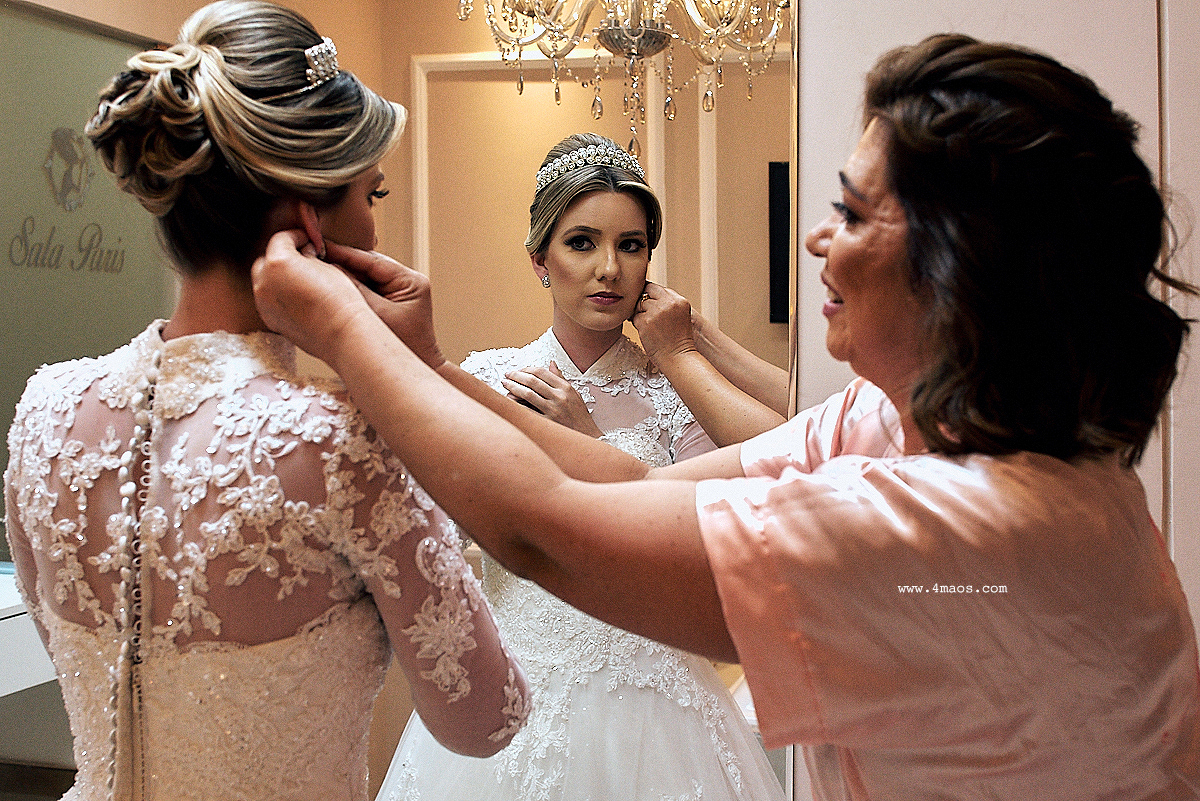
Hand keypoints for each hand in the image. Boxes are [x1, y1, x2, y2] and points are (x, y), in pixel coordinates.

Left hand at [252, 230, 372, 363]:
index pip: (281, 239)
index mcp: (278, 262)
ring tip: (301, 281)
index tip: (306, 240)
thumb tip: (303, 254)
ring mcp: (264, 303)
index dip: (296, 236)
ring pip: (264, 282)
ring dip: (278, 277)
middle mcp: (264, 282)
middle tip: (302, 259)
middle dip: (281, 257)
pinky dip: (278, 295)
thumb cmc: (339, 300)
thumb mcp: (326, 267)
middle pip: (266, 261)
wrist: (342, 333)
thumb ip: (307, 257)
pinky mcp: (270, 320)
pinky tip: (299, 298)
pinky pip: (268, 300)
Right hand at [324, 242, 445, 368]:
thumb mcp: (376, 315)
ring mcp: (399, 293)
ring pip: (363, 278)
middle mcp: (407, 282)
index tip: (316, 246)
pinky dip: (348, 291)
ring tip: (315, 272)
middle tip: (310, 257)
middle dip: (340, 263)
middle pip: (366, 266)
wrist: (419, 372)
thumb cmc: (404, 348)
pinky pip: (364, 292)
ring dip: (342, 277)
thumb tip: (328, 268)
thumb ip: (354, 290)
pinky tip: (326, 290)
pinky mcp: (391, 304)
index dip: (342, 252)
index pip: (370, 259)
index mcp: (410, 280)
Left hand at [501, 362, 602, 437]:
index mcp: (566, 388)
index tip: (518, 370)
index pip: (542, 372)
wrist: (587, 436)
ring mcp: (553, 410)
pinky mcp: (548, 423)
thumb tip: (551, 363)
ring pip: (528, 394)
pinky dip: (516, 405)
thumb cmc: (579, 416)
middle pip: (533, 381)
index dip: (527, 369)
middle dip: (516, 376)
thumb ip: (561, 378)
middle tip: (507, 375)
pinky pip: (528, 412)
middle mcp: (559, 397)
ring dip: (513, 387)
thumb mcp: (574, 393)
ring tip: (505, 384)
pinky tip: (508, 401)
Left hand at [631, 282, 698, 366]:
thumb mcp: (680, 315)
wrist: (678, 357)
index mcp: (679, 300)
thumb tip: (647, 294)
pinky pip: (634, 317)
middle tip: (647, 316)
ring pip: (639, 304)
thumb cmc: (677, 340)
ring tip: (651, 327)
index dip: (650, 296)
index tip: (649, 306)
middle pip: (647, 292)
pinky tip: (647, 333)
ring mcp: (656, 311)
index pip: (658, 288)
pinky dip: (637, 324)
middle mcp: (669, 302)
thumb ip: (668, 303)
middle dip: (643, 302)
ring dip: (640, 314)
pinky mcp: (645, 321)